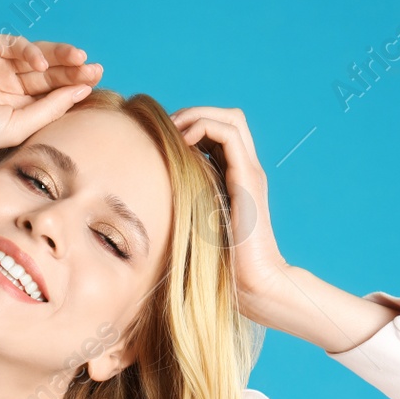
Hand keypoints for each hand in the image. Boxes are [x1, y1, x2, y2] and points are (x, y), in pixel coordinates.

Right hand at [0, 33, 102, 154]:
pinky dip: (30, 51)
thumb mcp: (16, 126)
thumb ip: (49, 109)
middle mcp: (9, 85)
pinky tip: (41, 63)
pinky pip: (14, 44)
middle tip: (96, 69)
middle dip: (72, 71)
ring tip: (81, 59)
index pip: (52, 95)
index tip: (95, 85)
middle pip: (49, 74)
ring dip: (59, 57)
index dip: (74, 88)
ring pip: (37, 56)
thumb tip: (82, 91)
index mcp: (17, 107)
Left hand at [169, 106, 293, 318]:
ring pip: (231, 119)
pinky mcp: (248, 178)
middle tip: (166, 130)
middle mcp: (245, 170)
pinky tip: (184, 143)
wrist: (253, 284)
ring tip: (174, 131)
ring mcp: (249, 172)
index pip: (217, 132)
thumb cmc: (220, 265)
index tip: (162, 140)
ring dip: (198, 116)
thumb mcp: (192, 226)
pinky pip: (230, 133)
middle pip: (227, 118)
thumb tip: (146, 198)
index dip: (190, 126)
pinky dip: (205, 127)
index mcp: (233, 178)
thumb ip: (181, 205)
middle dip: (194, 114)